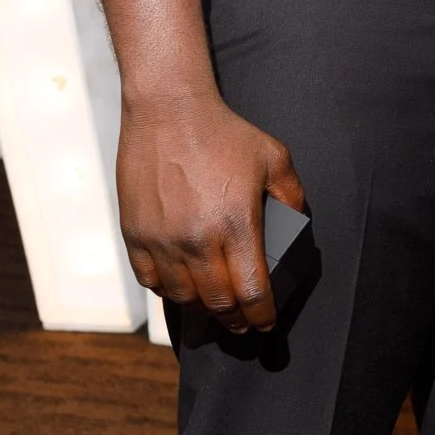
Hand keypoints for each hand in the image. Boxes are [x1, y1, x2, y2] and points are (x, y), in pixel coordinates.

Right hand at [117, 86, 303, 329]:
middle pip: (218, 303)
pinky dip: (167, 290)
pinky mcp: (135, 233)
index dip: (262, 316)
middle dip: (235, 321)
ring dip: (201, 308)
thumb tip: (298, 226)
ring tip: (213, 306)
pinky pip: (150, 280)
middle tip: (242, 325)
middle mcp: (197, 239)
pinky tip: (180, 287)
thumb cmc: (223, 133)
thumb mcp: (274, 158)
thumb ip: (292, 196)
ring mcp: (162, 239)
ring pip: (183, 297)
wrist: (168, 110)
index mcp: (236, 224)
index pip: (252, 292)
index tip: (266, 324)